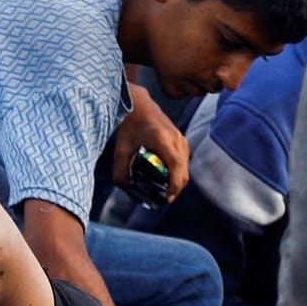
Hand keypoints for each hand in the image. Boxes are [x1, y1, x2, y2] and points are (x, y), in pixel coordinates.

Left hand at [114, 83, 189, 199]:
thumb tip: (126, 189)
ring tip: (165, 192)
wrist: (139, 105)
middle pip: (184, 170)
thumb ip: (120, 171)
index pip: (175, 166)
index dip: (174, 185)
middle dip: (176, 188)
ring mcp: (181, 138)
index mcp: (162, 140)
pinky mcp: (181, 139)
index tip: (167, 198)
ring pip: (186, 166)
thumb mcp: (120, 150)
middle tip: (163, 200)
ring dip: (178, 181)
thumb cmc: (129, 126)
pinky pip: (184, 161)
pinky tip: (167, 179)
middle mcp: (176, 138)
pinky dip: (179, 172)